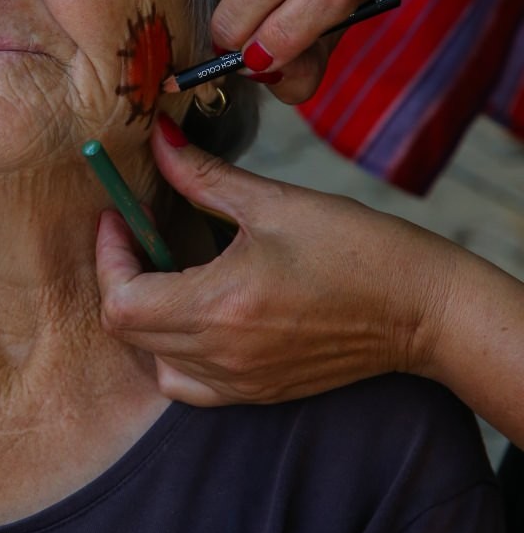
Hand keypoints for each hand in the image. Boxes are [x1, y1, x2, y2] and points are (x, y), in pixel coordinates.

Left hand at [95, 118, 449, 406]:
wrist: (423, 310)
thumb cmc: (358, 249)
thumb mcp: (274, 201)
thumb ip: (202, 175)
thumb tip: (157, 138)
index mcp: (219, 306)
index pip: (122, 299)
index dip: (109, 254)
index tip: (119, 216)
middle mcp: (222, 355)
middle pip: (128, 331)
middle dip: (122, 275)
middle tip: (140, 232)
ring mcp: (240, 382)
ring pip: (154, 360)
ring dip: (146, 315)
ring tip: (169, 271)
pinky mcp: (259, 394)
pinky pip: (189, 386)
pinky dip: (175, 353)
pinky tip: (197, 314)